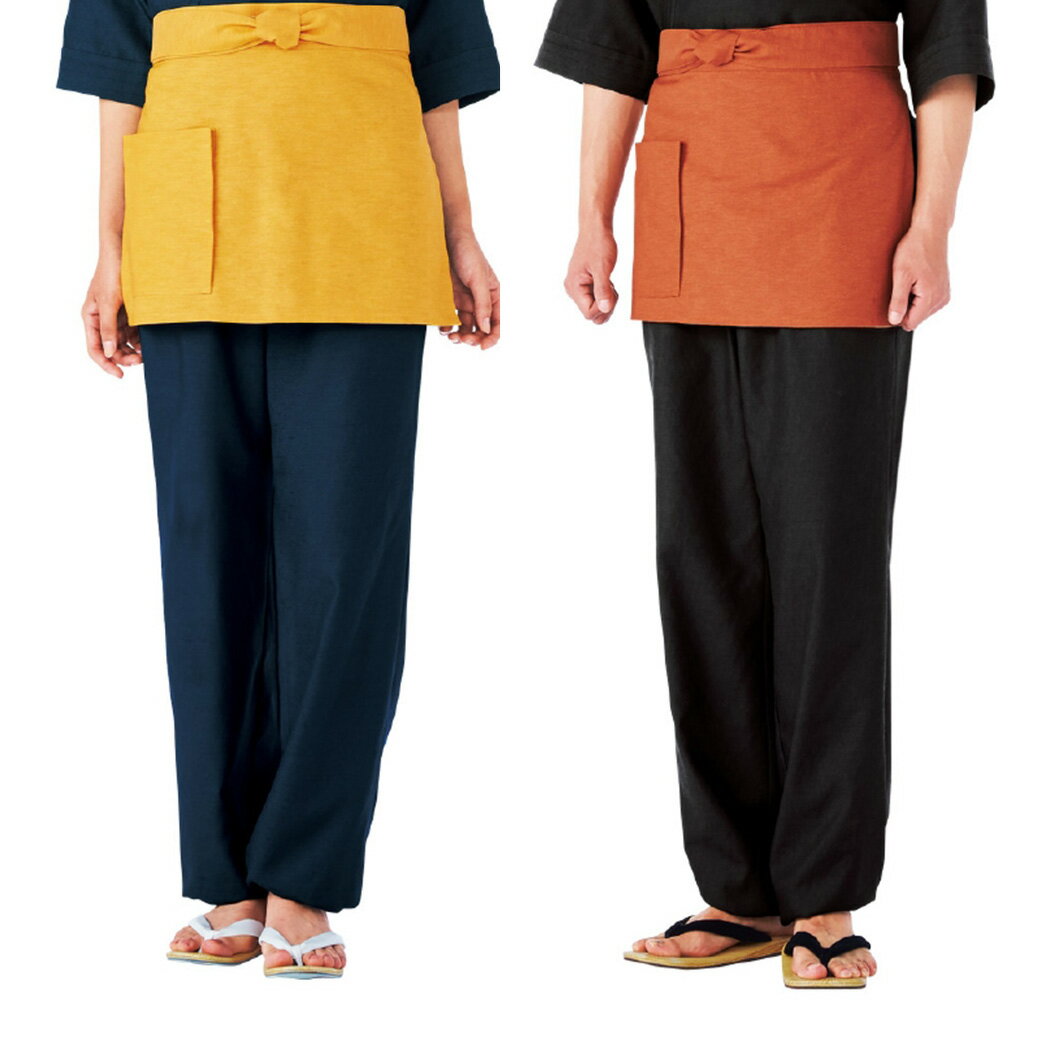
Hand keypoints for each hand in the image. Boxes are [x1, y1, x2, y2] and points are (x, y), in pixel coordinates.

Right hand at [83, 248, 139, 377]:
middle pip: (110, 348)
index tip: (120, 375)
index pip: (95, 348)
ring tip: (147, 353)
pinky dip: (140, 339)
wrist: (125, 252)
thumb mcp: (110, 302)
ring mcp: (115, 316)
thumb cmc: (112, 273)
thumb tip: (109, 352)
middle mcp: (101, 319)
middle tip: (141, 361)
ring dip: (133, 350)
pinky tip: (150, 342)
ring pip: (123, 342)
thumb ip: (109, 328)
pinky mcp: (128, 312)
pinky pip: (133, 332)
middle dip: (124, 357)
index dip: (106, 364)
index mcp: (91, 317)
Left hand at [440, 231, 499, 349]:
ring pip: (466, 327)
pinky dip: (448, 326)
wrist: (450, 240)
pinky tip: (444, 328)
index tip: (481, 346)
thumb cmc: (469, 255)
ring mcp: (467, 302)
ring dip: (460, 335)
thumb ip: (482, 305)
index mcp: (494, 297)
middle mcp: (482, 302)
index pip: (496, 324)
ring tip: (451, 336)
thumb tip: (486, 328)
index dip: (491, 338)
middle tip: (461, 339)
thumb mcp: (477, 280)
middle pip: (481, 330)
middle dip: (472, 338)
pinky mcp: (453, 300)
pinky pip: (452, 319)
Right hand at [565, 226, 618, 323]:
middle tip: (611, 288)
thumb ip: (603, 290)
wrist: (596, 230)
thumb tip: (605, 309)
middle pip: (591, 313)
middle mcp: (573, 290)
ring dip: (606, 299)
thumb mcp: (603, 268)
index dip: (603, 307)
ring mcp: (578, 288)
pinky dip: (605, 294)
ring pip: (595, 308)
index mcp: (574, 287)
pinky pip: (596, 299)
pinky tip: (607, 281)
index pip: (588, 313)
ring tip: (609, 282)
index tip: (610, 291)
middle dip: (605, 305)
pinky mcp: (584, 285)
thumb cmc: (598, 244)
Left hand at [887, 223, 951, 330]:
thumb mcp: (900, 276)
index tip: (896, 296)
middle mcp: (941, 299)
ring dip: (912, 299)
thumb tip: (894, 321)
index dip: (898, 314)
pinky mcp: (943, 288)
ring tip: (911, 280)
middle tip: (904, 284)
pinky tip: (917, 279)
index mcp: (931, 298)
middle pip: (916, 318)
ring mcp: (944, 294)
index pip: (910, 323)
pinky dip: (919, 294)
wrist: (930, 232)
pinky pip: (926, 301)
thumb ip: (898, 301)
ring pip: (921, 310)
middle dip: (906, 306)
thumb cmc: (915, 249)